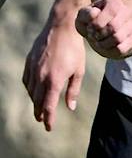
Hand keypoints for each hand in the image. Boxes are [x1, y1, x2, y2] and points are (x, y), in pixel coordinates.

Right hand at [23, 12, 86, 131]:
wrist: (61, 29)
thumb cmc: (74, 50)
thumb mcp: (78, 71)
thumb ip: (73, 90)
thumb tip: (70, 107)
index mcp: (54, 81)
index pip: (48, 106)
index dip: (48, 119)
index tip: (48, 128)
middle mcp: (40, 76)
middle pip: (37, 101)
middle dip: (39, 112)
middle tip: (42, 120)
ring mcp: (33, 69)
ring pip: (31, 91)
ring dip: (34, 101)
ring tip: (39, 108)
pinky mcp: (29, 62)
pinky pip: (26, 80)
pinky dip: (29, 89)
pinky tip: (33, 91)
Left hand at [74, 0, 131, 60]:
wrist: (108, 27)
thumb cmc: (93, 20)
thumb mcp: (84, 14)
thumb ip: (85, 13)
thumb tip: (95, 14)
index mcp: (114, 2)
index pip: (107, 15)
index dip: (95, 25)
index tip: (90, 27)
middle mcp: (127, 12)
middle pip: (113, 27)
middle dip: (99, 34)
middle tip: (93, 35)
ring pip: (118, 38)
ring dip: (103, 43)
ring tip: (98, 41)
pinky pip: (121, 48)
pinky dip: (110, 49)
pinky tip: (106, 46)